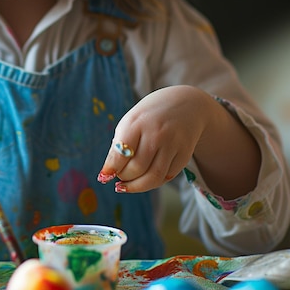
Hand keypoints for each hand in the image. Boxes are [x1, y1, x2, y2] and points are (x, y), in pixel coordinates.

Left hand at [98, 85, 212, 193]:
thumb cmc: (149, 117)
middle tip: (119, 176)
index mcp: (136, 122)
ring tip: (128, 184)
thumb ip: (119, 146)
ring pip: (153, 178)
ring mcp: (173, 144)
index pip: (120, 154)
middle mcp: (156, 133)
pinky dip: (153, 181)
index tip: (104, 177)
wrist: (185, 103)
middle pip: (137, 168)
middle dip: (124, 177)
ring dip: (137, 186)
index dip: (111, 169)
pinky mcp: (185, 154)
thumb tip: (107, 174)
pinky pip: (167, 176)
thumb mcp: (130, 122)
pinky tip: (147, 177)